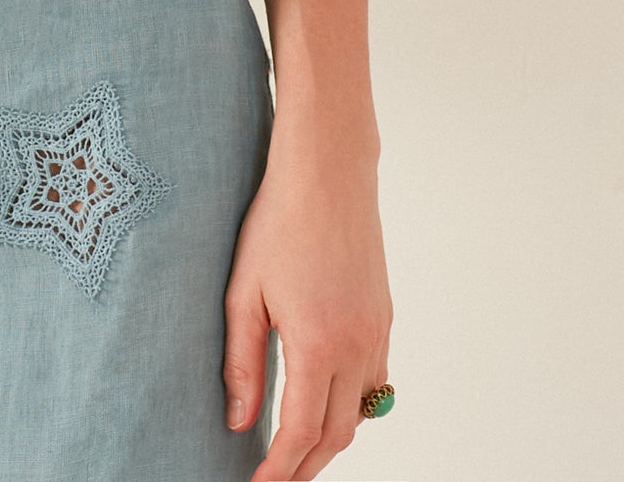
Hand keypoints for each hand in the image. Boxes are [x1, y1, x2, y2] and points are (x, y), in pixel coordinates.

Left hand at [222, 137, 392, 478]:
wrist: (328, 172)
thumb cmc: (277, 222)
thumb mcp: (243, 291)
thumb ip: (241, 361)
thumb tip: (239, 422)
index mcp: (317, 343)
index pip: (301, 433)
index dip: (281, 471)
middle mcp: (356, 346)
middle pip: (336, 435)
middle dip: (306, 467)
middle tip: (275, 480)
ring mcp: (377, 332)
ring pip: (360, 414)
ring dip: (330, 440)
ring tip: (296, 453)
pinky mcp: (384, 317)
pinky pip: (374, 382)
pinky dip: (350, 407)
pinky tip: (325, 404)